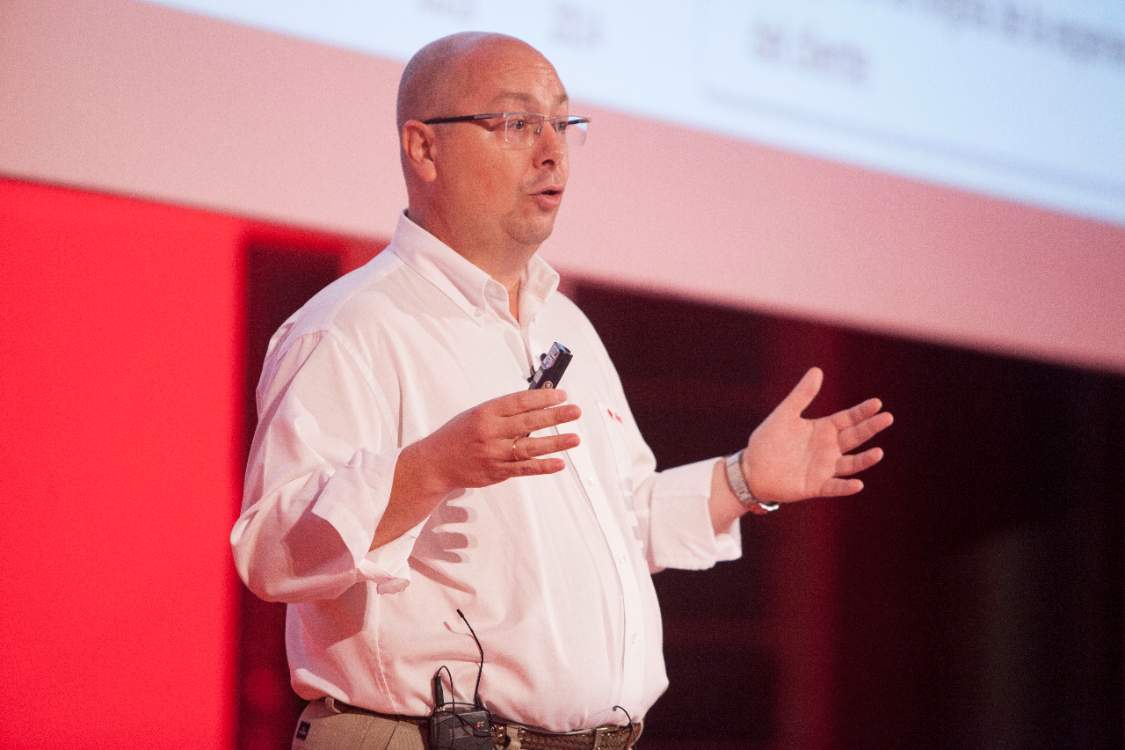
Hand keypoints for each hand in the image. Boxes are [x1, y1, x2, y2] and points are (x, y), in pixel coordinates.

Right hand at [418, 388, 581, 494]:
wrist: (436, 463)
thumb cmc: (458, 435)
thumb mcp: (476, 414)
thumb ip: (503, 412)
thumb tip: (536, 405)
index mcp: (485, 413)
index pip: (519, 402)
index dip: (543, 398)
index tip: (561, 395)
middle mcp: (491, 432)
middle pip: (529, 422)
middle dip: (555, 416)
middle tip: (575, 411)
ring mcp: (494, 454)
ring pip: (530, 447)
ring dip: (556, 442)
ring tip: (574, 438)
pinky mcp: (497, 472)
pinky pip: (525, 469)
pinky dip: (543, 466)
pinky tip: (559, 462)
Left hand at [745, 367, 891, 502]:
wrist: (752, 469)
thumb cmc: (769, 440)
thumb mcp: (785, 414)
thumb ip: (801, 395)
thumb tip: (817, 370)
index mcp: (822, 429)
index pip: (848, 419)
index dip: (862, 412)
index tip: (877, 403)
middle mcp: (828, 448)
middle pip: (854, 437)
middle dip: (870, 428)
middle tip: (887, 418)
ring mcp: (824, 468)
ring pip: (850, 463)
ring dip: (864, 460)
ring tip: (878, 452)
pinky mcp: (816, 486)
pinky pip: (834, 487)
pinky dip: (845, 487)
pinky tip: (857, 484)